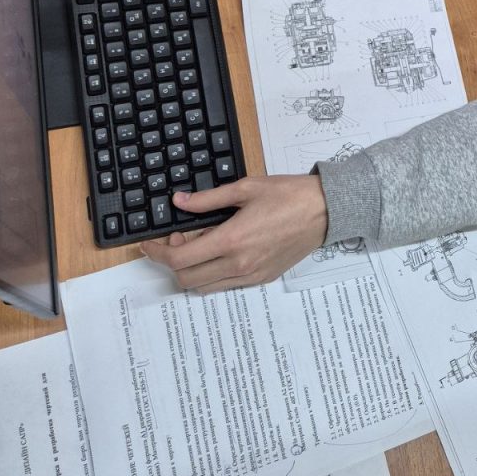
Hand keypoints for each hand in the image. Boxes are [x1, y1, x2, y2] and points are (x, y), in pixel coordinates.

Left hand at [140, 175, 327, 292]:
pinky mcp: (263, 279)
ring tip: (201, 245)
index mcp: (232, 241)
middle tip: (178, 239)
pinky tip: (223, 252)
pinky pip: (226, 285)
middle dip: (172, 262)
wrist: (325, 210)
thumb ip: (208, 200)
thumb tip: (180, 202)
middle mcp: (239, 265)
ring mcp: (252, 275)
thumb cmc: (289, 195)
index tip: (151, 243)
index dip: (158, 253)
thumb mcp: (246, 188)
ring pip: (204, 286)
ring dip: (192, 270)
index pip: (180, 259)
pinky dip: (214, 274)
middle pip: (186, 278)